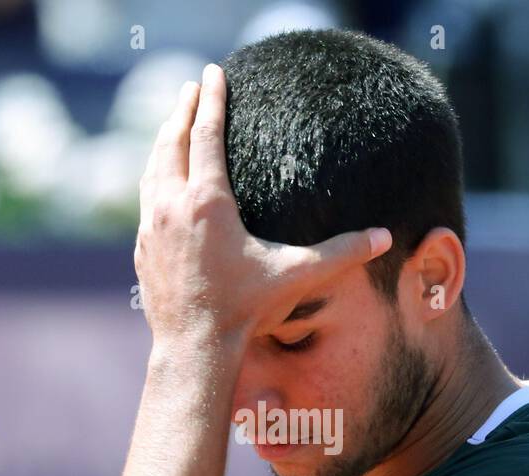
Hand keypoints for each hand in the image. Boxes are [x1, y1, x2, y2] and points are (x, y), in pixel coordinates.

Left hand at [134, 63, 391, 350]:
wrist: (194, 349)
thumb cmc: (245, 311)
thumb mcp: (297, 275)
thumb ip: (341, 252)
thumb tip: (385, 237)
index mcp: (208, 201)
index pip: (207, 135)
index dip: (213, 100)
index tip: (213, 73)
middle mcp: (173, 206)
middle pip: (172, 142)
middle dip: (183, 110)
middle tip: (192, 87)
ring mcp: (153, 227)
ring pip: (153, 168)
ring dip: (164, 141)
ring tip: (173, 125)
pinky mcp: (143, 248)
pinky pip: (146, 200)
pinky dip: (154, 178)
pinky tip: (160, 182)